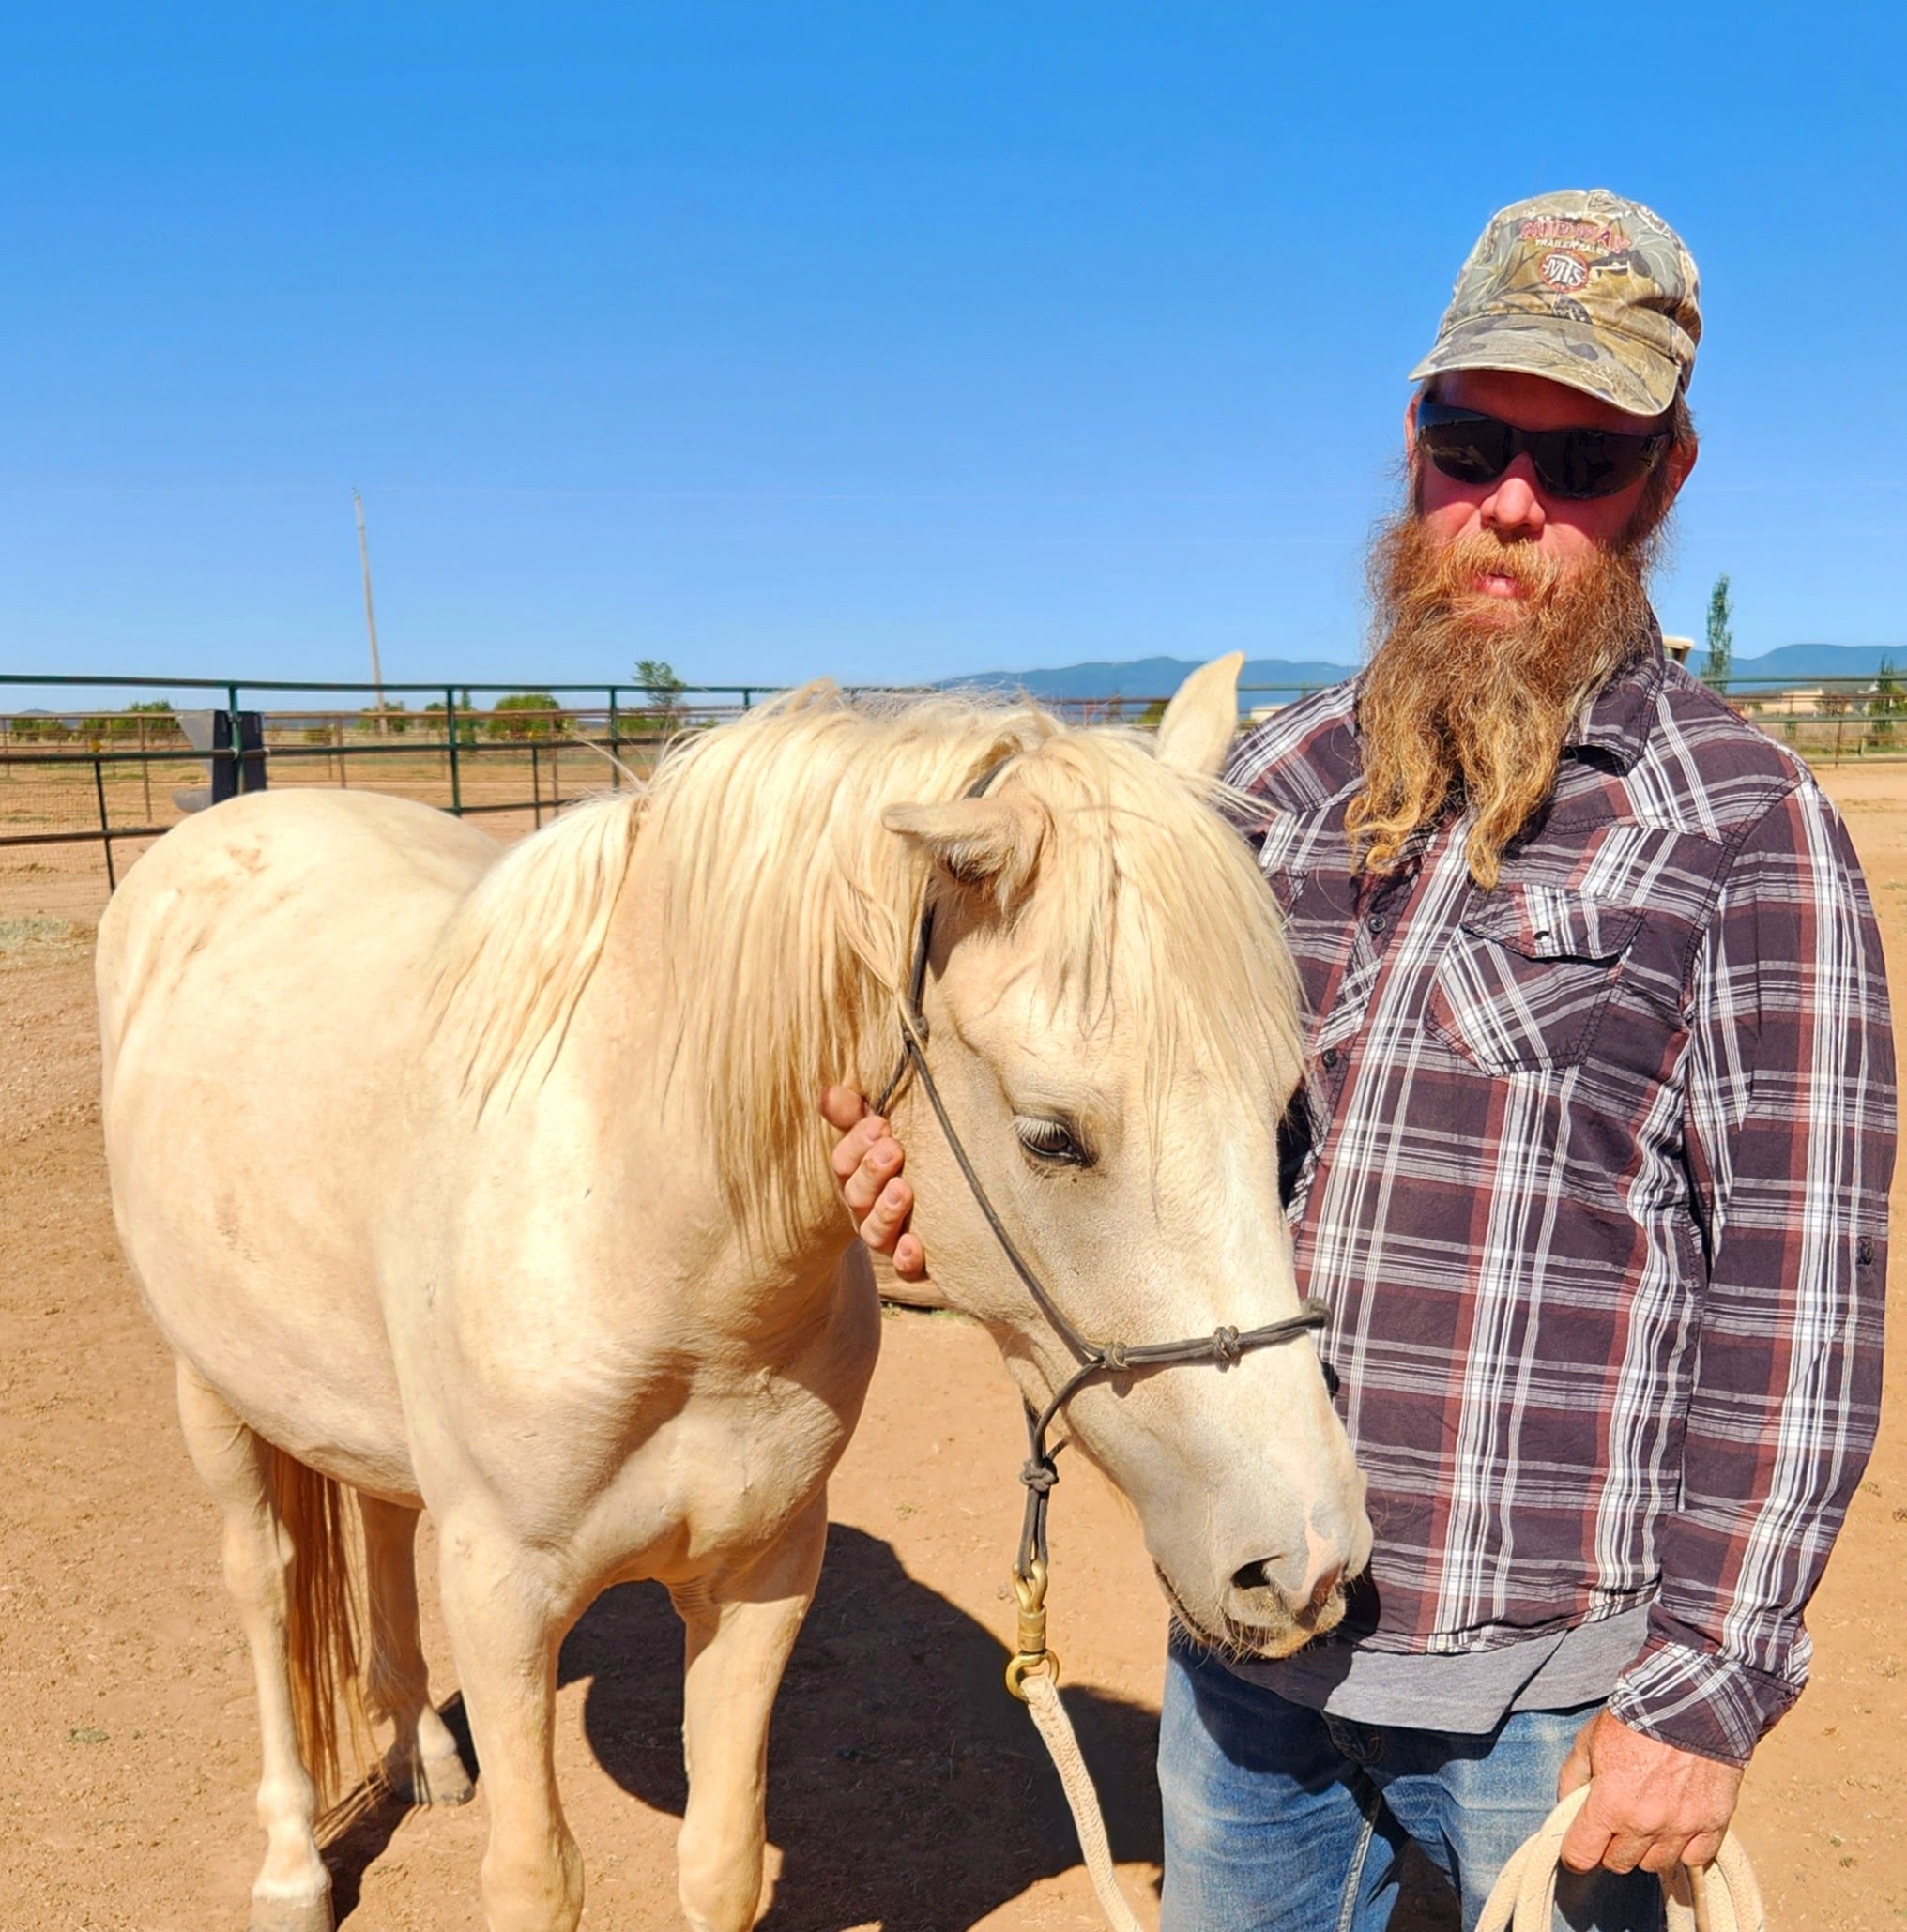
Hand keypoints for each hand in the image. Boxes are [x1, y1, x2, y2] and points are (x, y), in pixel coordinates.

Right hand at [820, 1086, 926, 1280]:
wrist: (931, 1206)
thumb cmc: (898, 1157)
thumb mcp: (876, 1131)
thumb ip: (854, 1113)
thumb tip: (828, 1091)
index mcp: (855, 1175)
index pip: (843, 1161)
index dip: (856, 1144)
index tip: (880, 1124)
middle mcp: (865, 1208)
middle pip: (856, 1195)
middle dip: (872, 1171)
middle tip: (892, 1149)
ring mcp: (886, 1236)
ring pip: (874, 1233)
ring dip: (886, 1212)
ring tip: (903, 1189)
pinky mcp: (910, 1261)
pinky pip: (904, 1269)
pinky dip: (906, 1260)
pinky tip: (913, 1245)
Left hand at [1557, 1709, 1742, 1875]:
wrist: (1690, 1702)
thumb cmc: (1636, 1717)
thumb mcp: (1589, 1739)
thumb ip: (1572, 1777)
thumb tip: (1565, 1806)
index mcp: (1610, 1803)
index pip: (1582, 1855)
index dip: (1575, 1855)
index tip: (1577, 1849)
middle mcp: (1645, 1823)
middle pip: (1619, 1863)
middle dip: (1610, 1846)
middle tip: (1614, 1823)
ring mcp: (1682, 1827)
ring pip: (1656, 1865)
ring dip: (1646, 1849)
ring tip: (1646, 1819)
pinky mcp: (1713, 1824)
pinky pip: (1695, 1858)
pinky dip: (1684, 1848)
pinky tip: (1676, 1825)